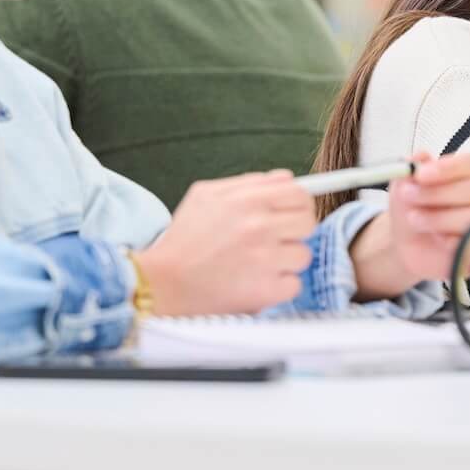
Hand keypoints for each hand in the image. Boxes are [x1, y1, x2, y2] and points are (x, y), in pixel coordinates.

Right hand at [134, 170, 315, 315]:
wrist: (161, 284)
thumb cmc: (183, 240)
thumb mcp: (206, 196)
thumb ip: (248, 183)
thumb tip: (285, 178)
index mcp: (248, 200)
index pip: (299, 193)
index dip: (297, 205)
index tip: (289, 215)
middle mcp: (260, 226)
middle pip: (308, 223)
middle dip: (294, 232)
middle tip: (274, 241)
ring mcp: (265, 259)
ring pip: (302, 255)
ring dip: (284, 262)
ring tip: (257, 265)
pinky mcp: (266, 291)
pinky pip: (293, 285)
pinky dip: (277, 288)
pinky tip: (255, 284)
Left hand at [352, 153, 469, 298]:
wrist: (412, 245)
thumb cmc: (418, 210)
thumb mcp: (406, 186)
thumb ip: (412, 169)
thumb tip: (420, 157)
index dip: (447, 168)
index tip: (421, 174)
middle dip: (439, 194)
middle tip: (411, 196)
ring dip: (442, 219)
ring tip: (417, 220)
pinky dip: (459, 242)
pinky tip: (441, 240)